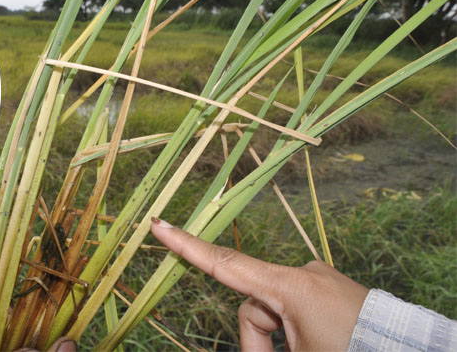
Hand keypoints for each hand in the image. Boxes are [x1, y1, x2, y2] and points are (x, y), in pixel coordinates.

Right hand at [150, 217, 368, 350]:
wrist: (406, 351)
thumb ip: (259, 344)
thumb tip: (247, 341)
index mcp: (292, 287)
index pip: (227, 265)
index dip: (188, 247)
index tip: (158, 225)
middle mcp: (303, 273)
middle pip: (253, 307)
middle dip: (259, 341)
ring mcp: (319, 277)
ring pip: (275, 310)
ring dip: (281, 339)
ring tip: (309, 351)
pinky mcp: (332, 286)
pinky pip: (298, 306)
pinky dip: (297, 330)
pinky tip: (318, 342)